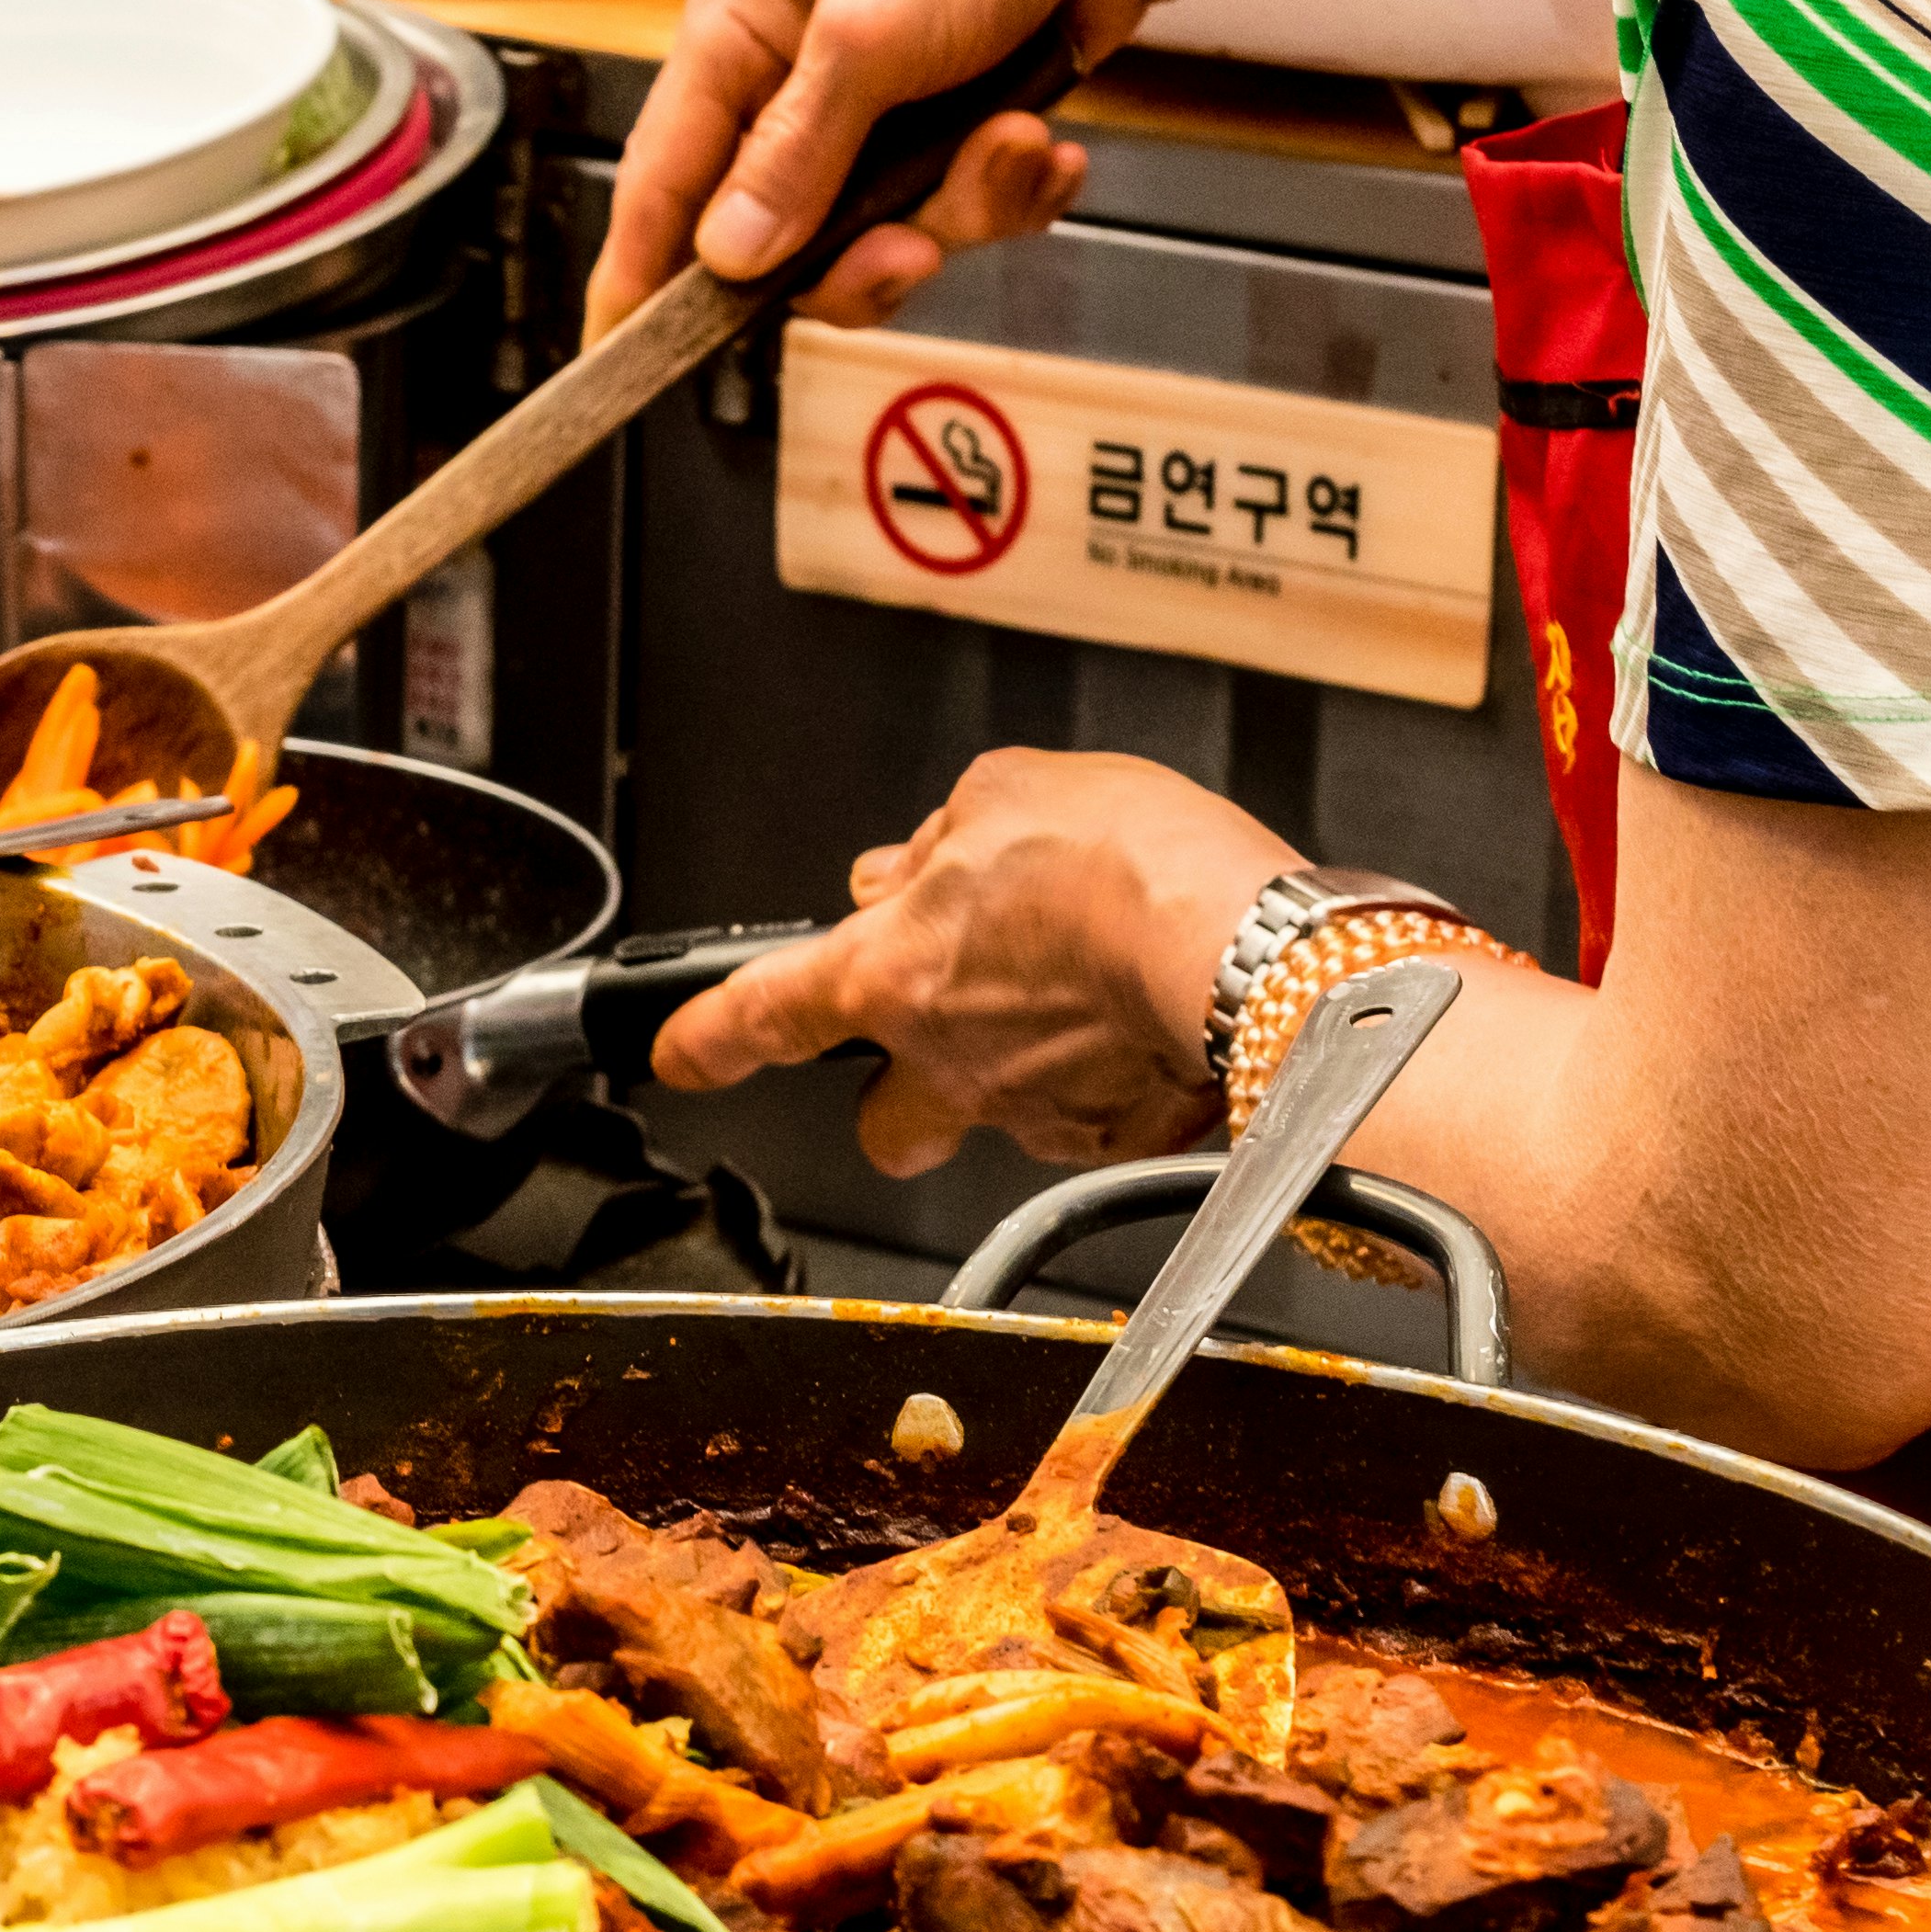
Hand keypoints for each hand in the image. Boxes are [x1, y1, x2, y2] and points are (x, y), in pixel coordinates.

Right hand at [585, 0, 1168, 340]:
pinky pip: (942, 222)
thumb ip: (793, 154)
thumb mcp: (869, 37)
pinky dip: (999, 198)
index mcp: (734, 34)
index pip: (658, 178)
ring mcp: (860, 121)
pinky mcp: (930, 142)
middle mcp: (785, 85)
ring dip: (950, 215)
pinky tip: (1035, 152)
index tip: (623, 354)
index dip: (640, 275)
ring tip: (1006, 153)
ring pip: (867, 243)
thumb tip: (728, 253)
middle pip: (770, 243)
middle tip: (908, 252)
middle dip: (854, 257)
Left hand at [649, 749, 1288, 1172]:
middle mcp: (944, 1063)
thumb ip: (943, 837)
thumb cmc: (1132, 871)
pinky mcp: (1112, 1136)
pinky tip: (1145, 1012)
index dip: (705, 1040)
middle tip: (948, 1027)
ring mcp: (1026, 1111)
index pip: (756, 1019)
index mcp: (887, 977)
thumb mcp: (1008, 794)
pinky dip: (1109, 1070)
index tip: (677, 1054)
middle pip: (882, 1122)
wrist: (1253, 953)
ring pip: (990, 1116)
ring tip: (1084, 991)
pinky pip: (1089, 1115)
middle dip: (900, 1087)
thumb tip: (914, 864)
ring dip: (1020, 1063)